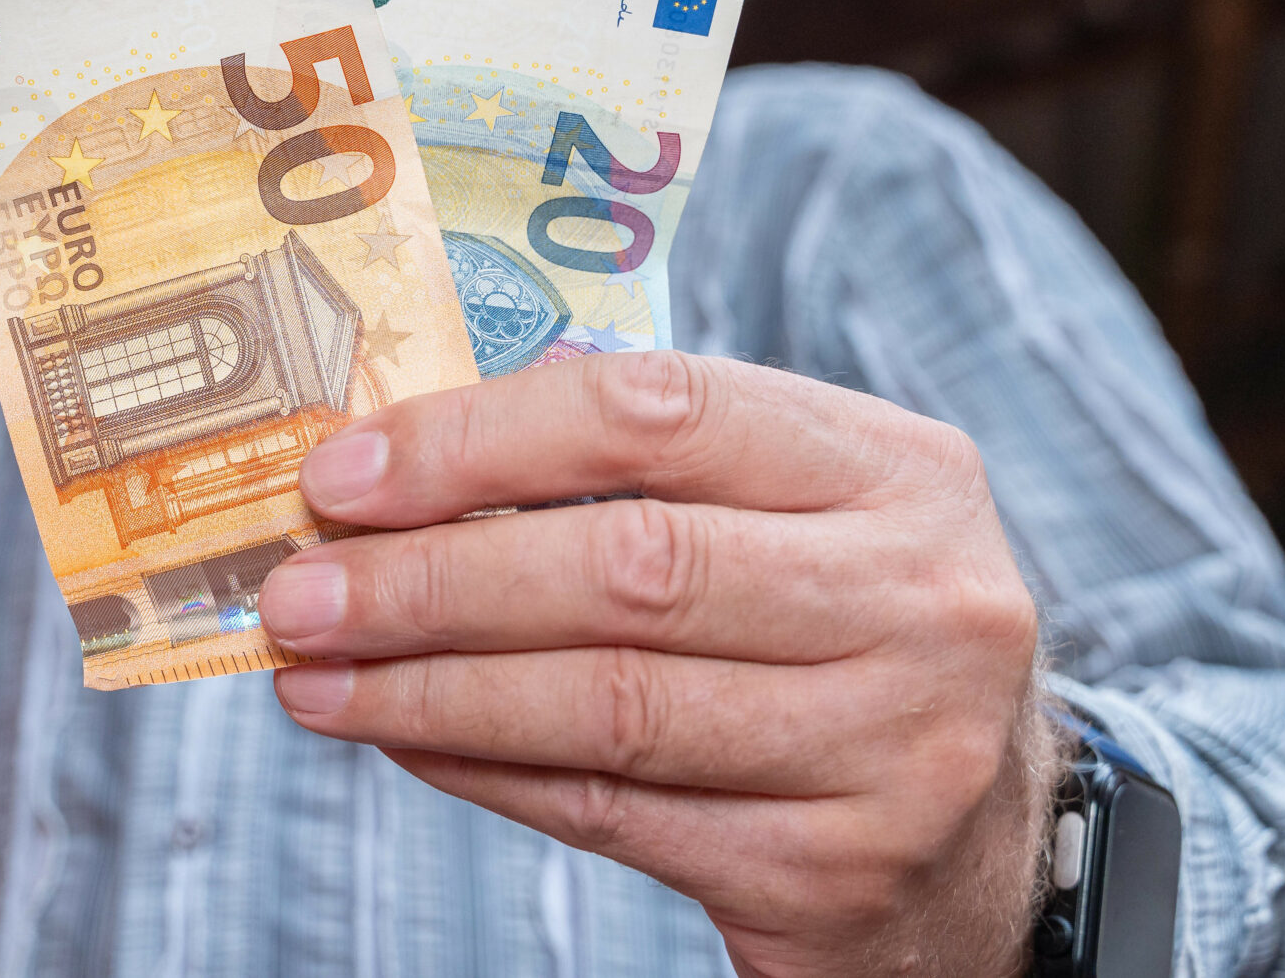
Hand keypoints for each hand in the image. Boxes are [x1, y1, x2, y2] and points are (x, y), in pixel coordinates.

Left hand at [258, 352, 1062, 977]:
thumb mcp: (793, 515)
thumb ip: (638, 472)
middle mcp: (917, 598)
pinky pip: (614, 813)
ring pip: (610, 707)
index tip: (344, 473)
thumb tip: (395, 461)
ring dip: (430, 690)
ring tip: (313, 677)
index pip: (659, 413)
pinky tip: (404, 741)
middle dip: (432, 579)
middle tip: (297, 591)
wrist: (987, 839)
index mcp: (896, 467)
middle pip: (630, 569)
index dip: (482, 439)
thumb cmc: (833, 629)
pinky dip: (486, 772)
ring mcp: (889, 746)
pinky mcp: (834, 872)